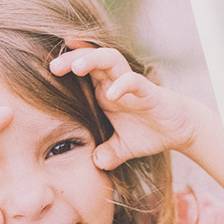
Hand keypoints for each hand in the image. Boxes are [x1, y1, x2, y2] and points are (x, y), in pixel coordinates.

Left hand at [50, 41, 197, 169]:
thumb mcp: (122, 148)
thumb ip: (106, 154)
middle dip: (72, 58)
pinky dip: (123, 85)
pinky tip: (112, 94)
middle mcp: (115, 83)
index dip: (65, 66)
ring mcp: (131, 85)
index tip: (44, 69)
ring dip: (93, 60)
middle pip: (91, 59)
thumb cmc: (148, 132)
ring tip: (77, 67)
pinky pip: (134, 82)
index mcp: (104, 91)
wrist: (179, 129)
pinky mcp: (149, 92)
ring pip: (110, 60)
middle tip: (54, 66)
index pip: (82, 71)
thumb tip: (94, 164)